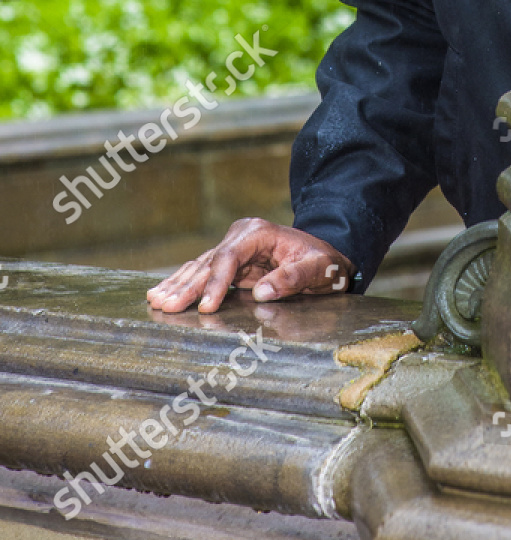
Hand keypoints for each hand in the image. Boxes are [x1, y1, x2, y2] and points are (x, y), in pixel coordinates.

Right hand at [145, 218, 353, 313]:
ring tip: (156, 300)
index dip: (217, 283)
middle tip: (165, 305)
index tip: (206, 306)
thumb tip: (262, 292)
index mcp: (259, 233)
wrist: (324, 257)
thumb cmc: (322, 263)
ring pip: (200, 267)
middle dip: (187, 285)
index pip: (230, 257)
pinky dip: (184, 284)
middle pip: (209, 262)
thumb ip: (293, 278)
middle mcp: (241, 237)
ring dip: (179, 285)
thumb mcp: (318, 269)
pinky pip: (204, 274)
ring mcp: (233, 248)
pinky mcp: (230, 264)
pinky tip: (164, 293)